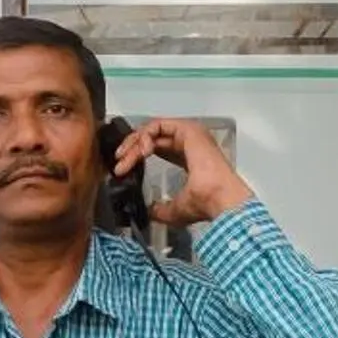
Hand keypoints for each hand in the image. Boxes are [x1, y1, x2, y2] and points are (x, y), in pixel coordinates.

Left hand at [107, 118, 253, 228]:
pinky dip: (144, 136)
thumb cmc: (207, 203)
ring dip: (134, 143)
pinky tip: (140, 153)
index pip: (158, 147)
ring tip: (125, 159)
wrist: (218, 199)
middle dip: (131, 148)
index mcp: (190, 157)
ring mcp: (189, 133)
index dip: (137, 154)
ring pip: (152, 130)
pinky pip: (157, 125)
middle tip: (119, 163)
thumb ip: (162, 209)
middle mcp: (190, 142)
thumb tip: (150, 212)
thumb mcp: (177, 209)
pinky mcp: (187, 129)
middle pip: (152, 137)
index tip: (122, 168)